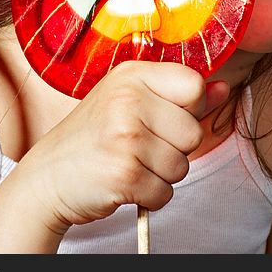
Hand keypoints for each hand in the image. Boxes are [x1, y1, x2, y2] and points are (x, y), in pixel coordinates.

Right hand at [18, 61, 229, 232]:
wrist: (46, 178)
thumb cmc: (94, 137)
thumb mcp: (132, 103)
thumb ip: (181, 97)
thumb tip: (225, 88)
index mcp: (132, 75)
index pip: (195, 86)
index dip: (187, 110)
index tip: (160, 118)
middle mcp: (128, 100)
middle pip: (194, 132)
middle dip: (174, 149)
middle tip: (138, 147)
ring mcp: (126, 137)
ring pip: (183, 166)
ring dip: (161, 175)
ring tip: (130, 164)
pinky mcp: (124, 174)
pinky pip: (166, 193)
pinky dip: (149, 196)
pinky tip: (124, 183)